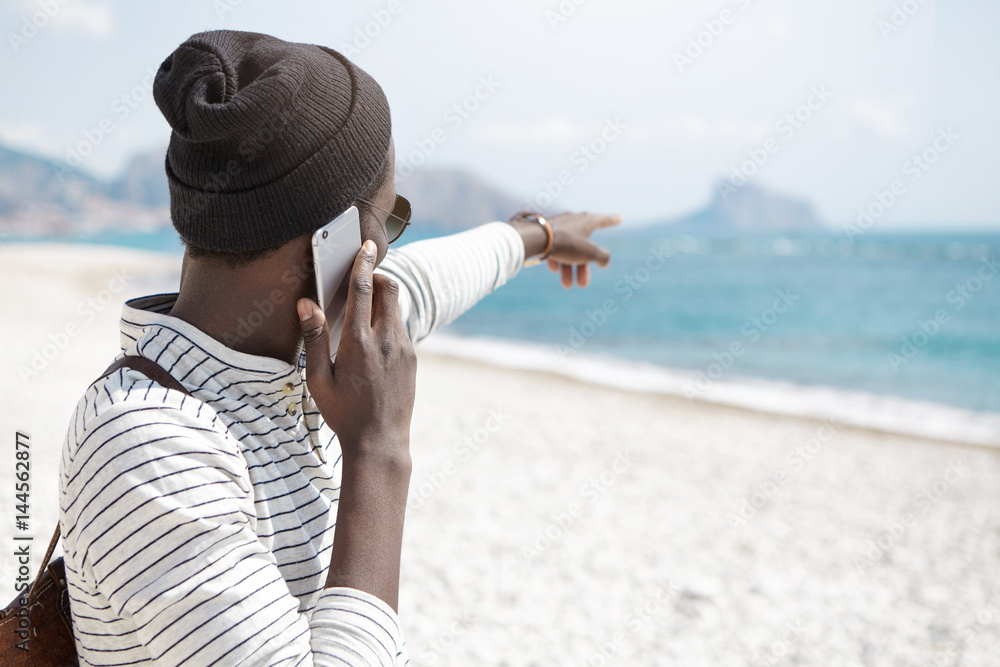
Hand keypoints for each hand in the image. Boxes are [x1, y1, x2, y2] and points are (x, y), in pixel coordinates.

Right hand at [297, 240, 415, 610]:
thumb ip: (314, 338)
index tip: (365, 245)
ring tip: (360, 317)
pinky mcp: (412, 359)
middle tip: (361, 280)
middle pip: (389, 289)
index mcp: (358, 342)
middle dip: (377, 277)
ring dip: (381, 303)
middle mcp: (386, 341)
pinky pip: (400, 329)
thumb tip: (306, 304)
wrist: (380, 442)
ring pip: (396, 309)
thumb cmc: (343, 413)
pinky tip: (371, 345)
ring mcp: (403, 350)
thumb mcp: (318, 379)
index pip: (363, 289)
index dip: (362, 263)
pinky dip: (387, 324)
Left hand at [511, 212, 621, 287]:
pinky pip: (554, 248)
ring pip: (568, 250)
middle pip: (584, 246)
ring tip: (567, 285)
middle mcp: (573, 221)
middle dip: (583, 268)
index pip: (604, 220)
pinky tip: (554, 270)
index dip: (613, 220)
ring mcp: (558, 226)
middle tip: (583, 284)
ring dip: (569, 269)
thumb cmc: (566, 243)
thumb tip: (605, 261)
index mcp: (587, 221)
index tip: (620, 217)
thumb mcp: (590, 253)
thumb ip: (603, 257)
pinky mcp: (544, 233)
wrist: (535, 238)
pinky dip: (557, 259)